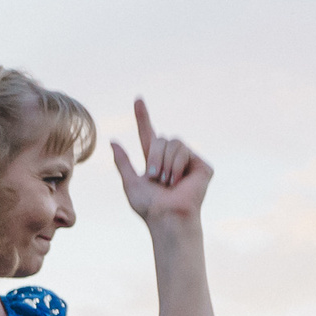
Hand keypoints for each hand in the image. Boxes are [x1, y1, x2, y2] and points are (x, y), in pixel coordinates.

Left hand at [110, 98, 212, 230]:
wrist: (167, 216)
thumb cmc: (149, 206)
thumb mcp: (130, 182)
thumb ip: (123, 162)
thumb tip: (113, 141)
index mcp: (154, 160)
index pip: (147, 134)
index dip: (142, 117)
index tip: (137, 99)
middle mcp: (172, 157)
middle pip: (160, 138)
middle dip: (153, 158)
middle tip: (156, 179)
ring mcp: (188, 160)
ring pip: (173, 141)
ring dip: (164, 163)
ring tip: (167, 182)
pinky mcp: (202, 165)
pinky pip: (184, 150)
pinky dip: (176, 165)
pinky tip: (179, 181)